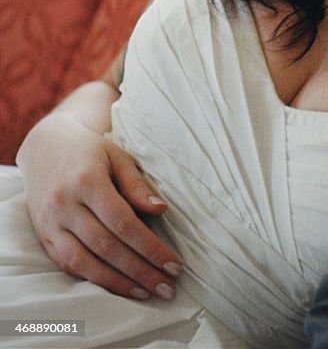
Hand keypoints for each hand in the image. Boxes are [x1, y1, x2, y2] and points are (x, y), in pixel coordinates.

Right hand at [18, 109, 181, 299]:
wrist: (45, 146)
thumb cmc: (91, 150)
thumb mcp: (118, 156)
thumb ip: (137, 185)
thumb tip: (162, 209)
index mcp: (87, 181)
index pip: (123, 223)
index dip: (150, 247)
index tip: (173, 264)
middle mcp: (65, 205)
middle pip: (106, 246)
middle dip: (139, 270)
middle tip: (167, 287)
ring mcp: (50, 223)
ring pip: (84, 262)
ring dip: (116, 282)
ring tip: (145, 292)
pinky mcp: (43, 235)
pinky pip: (66, 264)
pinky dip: (91, 278)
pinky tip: (115, 285)